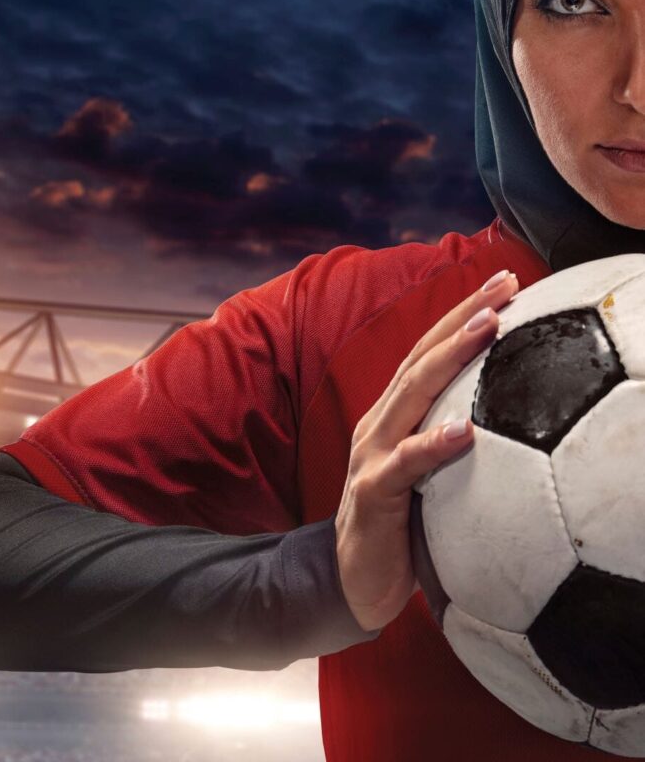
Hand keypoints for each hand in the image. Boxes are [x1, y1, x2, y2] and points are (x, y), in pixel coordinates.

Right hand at [334, 269, 518, 631]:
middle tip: (505, 285)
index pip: (431, 351)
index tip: (507, 284)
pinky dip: (433, 444)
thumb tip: (511, 414)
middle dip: (464, 316)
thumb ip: (451, 436)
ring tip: (488, 328)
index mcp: (394, 413)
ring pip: (412, 393)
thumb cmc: (402, 522)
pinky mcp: (372, 492)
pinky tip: (464, 431)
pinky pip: (405, 465)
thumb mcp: (427, 470)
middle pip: (422, 356)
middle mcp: (380, 421)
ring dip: (450, 357)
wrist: (352, 579)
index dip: (464, 313)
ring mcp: (371, 452)